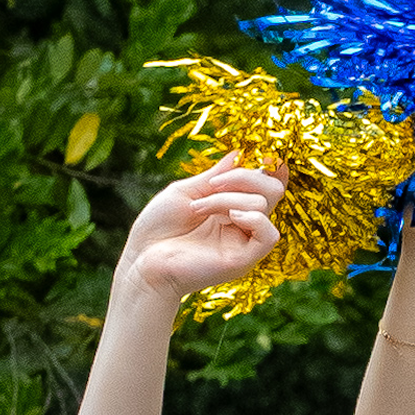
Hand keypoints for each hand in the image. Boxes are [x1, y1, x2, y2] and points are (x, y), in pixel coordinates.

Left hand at [113, 160, 283, 310]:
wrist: (143, 259)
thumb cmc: (158, 227)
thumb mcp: (187, 191)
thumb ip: (216, 175)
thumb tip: (241, 154)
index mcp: (230, 207)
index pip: (265, 185)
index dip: (268, 167)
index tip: (250, 155)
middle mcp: (241, 225)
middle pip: (271, 190)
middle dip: (244, 177)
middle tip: (212, 184)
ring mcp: (243, 243)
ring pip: (261, 205)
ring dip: (227, 198)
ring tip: (197, 209)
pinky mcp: (243, 260)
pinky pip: (269, 235)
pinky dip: (254, 218)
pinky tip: (230, 217)